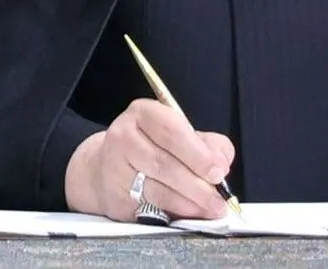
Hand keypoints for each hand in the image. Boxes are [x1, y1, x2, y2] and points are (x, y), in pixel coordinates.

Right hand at [64, 98, 234, 221]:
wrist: (105, 168)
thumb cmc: (152, 146)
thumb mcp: (180, 132)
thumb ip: (207, 143)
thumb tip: (222, 162)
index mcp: (143, 114)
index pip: (172, 132)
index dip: (198, 154)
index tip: (219, 171)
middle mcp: (123, 137)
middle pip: (165, 163)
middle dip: (197, 183)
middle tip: (219, 197)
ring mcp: (114, 169)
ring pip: (157, 189)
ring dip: (189, 202)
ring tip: (210, 208)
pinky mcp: (114, 198)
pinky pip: (149, 208)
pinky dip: (174, 213)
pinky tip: (190, 213)